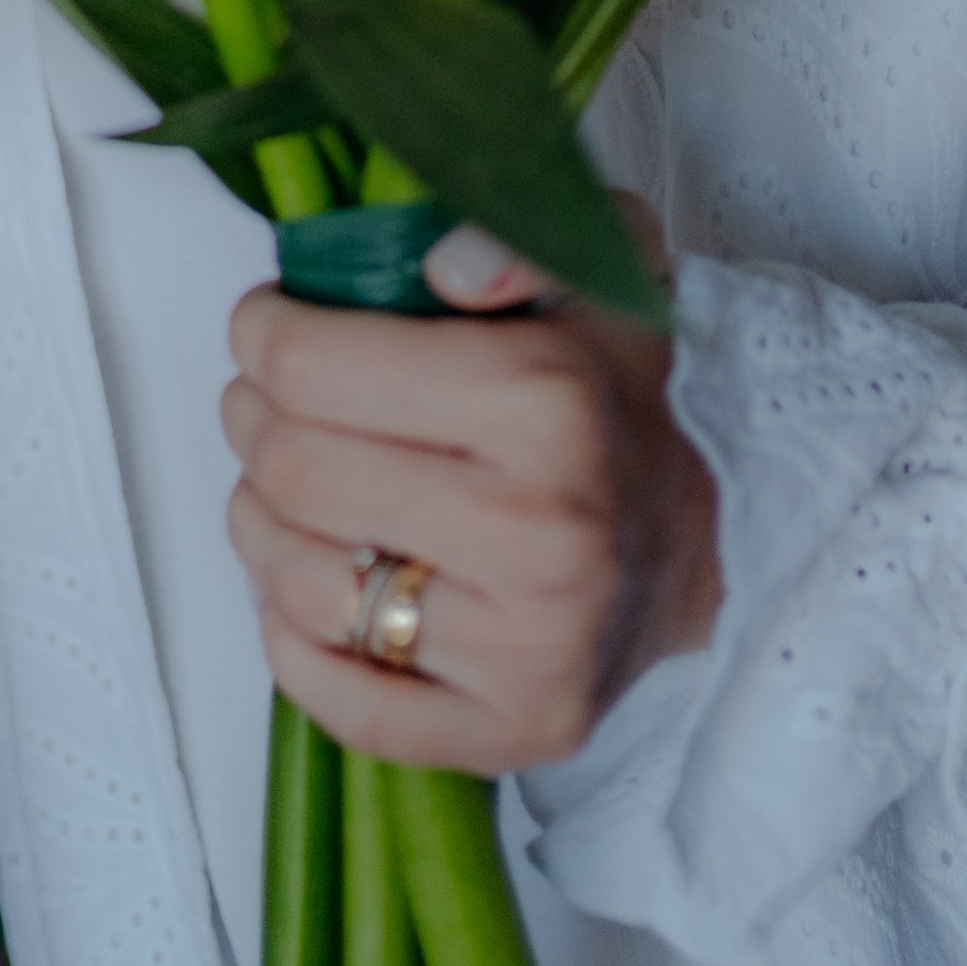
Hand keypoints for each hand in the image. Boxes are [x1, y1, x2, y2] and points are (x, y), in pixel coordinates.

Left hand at [222, 217, 720, 771]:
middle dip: (252, 420)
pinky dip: (294, 643)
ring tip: (288, 489)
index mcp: (547, 404)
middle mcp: (540, 534)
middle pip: (291, 471)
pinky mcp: (515, 731)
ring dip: (260, 525)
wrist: (714, 537)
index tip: (268, 326)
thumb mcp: (594, 263)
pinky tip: (312, 587)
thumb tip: (441, 265)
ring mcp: (528, 648)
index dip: (262, 335)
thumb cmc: (623, 396)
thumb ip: (512, 235)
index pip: (310, 368)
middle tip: (267, 401)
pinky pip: (342, 702)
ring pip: (298, 583)